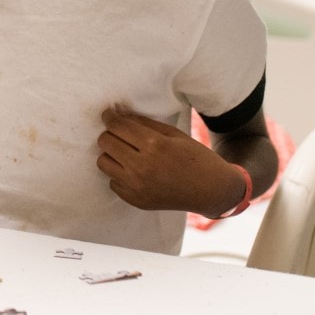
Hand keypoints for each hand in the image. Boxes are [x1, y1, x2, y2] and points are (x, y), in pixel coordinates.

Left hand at [96, 108, 244, 215]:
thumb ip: (144, 124)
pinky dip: (120, 174)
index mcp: (154, 145)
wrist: (212, 191)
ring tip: (126, 153)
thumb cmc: (195, 158)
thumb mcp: (173, 134)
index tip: (109, 114)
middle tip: (121, 134)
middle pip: (105, 142)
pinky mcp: (135, 200)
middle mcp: (142, 167)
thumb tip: (119, 115)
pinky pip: (113, 181)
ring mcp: (137, 186)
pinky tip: (135, 171)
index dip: (109, 117)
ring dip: (111, 154)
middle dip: (110, 133)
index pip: (117, 126)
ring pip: (102, 162)